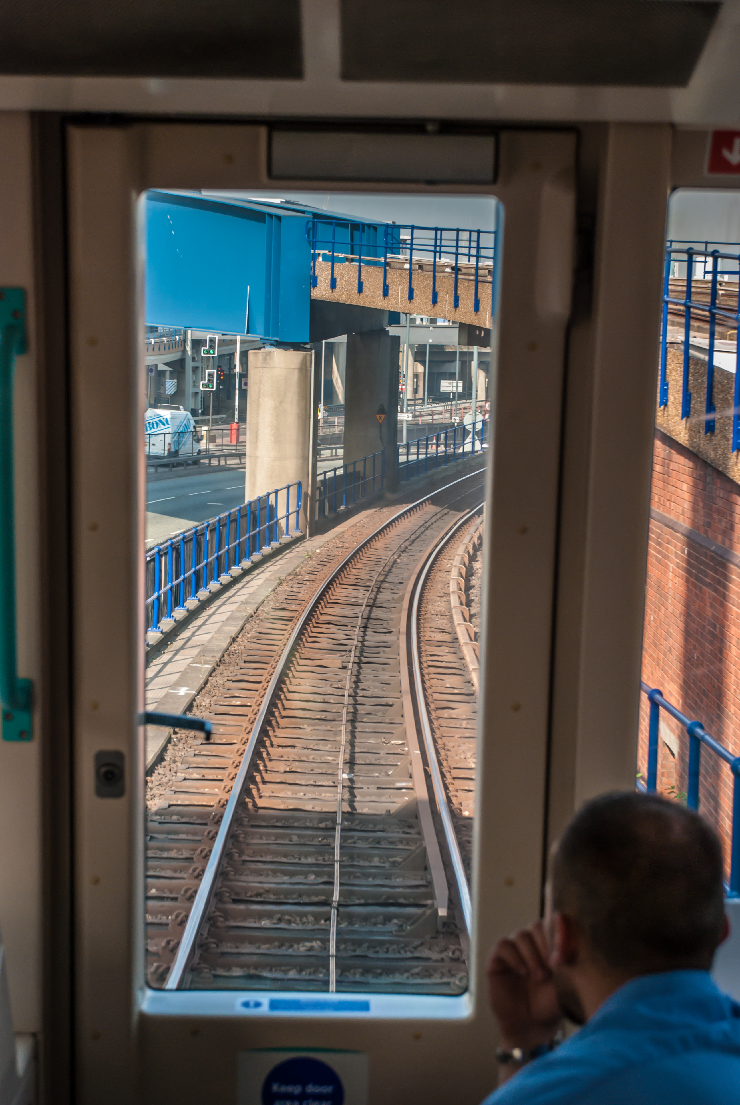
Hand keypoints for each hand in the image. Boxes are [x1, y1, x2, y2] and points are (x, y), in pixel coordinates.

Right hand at [487, 921, 562, 1049]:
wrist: (531, 1027)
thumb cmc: (550, 1005)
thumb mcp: (566, 986)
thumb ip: (569, 966)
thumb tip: (574, 948)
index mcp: (551, 947)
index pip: (554, 924)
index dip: (559, 932)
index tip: (565, 951)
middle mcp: (532, 945)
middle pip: (537, 926)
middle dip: (546, 944)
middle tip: (553, 965)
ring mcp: (515, 951)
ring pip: (522, 935)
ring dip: (532, 955)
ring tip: (540, 976)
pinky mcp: (498, 960)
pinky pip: (504, 946)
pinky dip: (514, 956)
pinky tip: (523, 972)